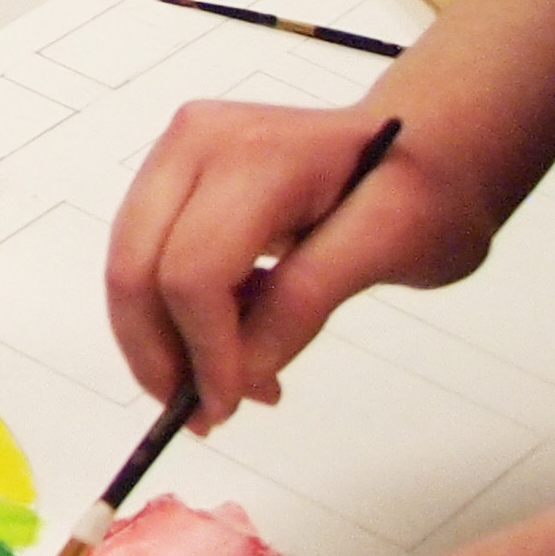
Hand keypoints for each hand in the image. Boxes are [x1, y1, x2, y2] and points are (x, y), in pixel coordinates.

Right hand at [105, 97, 498, 425]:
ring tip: (223, 382)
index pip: (194, 268)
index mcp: (253, 154)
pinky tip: (227, 338)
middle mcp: (194, 141)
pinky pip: (147, 253)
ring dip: (160, 337)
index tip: (225, 410)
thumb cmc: (422, 194)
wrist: (426, 143)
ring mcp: (175, 151)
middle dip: (157, 350)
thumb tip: (238, 374)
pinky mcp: (173, 172)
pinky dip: (172, 311)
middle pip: (137, 264)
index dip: (204, 350)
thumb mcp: (387, 251)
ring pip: (129, 263)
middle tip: (202, 414)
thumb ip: (305, 306)